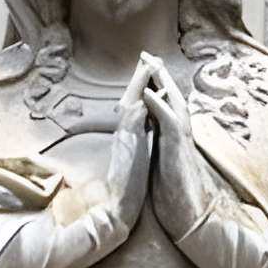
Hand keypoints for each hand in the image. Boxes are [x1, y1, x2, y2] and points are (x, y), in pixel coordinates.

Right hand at [102, 55, 153, 233]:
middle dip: (140, 77)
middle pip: (131, 99)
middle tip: (148, 57)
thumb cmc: (125, 190)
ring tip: (150, 64)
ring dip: (140, 84)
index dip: (141, 88)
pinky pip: (136, 122)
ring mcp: (125, 140)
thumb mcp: (132, 161)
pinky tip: (151, 93)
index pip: (135, 107)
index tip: (149, 71)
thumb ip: (135, 144)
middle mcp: (125, 135)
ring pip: (131, 104)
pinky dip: (143, 105)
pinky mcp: (129, 149)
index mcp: (128, 137)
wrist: (116, 211)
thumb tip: (141, 133)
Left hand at [143, 58, 209, 240]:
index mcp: (171, 139)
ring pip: (173, 105)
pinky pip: (168, 123)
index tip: (144, 69)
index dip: (154, 88)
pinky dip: (159, 106)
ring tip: (150, 63)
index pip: (163, 107)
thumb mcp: (162, 165)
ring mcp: (180, 142)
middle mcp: (178, 137)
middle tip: (148, 55)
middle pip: (170, 99)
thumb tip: (154, 135)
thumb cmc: (174, 196)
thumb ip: (160, 147)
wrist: (187, 217)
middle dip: (159, 76)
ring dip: (162, 83)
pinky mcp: (177, 152)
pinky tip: (148, 93)